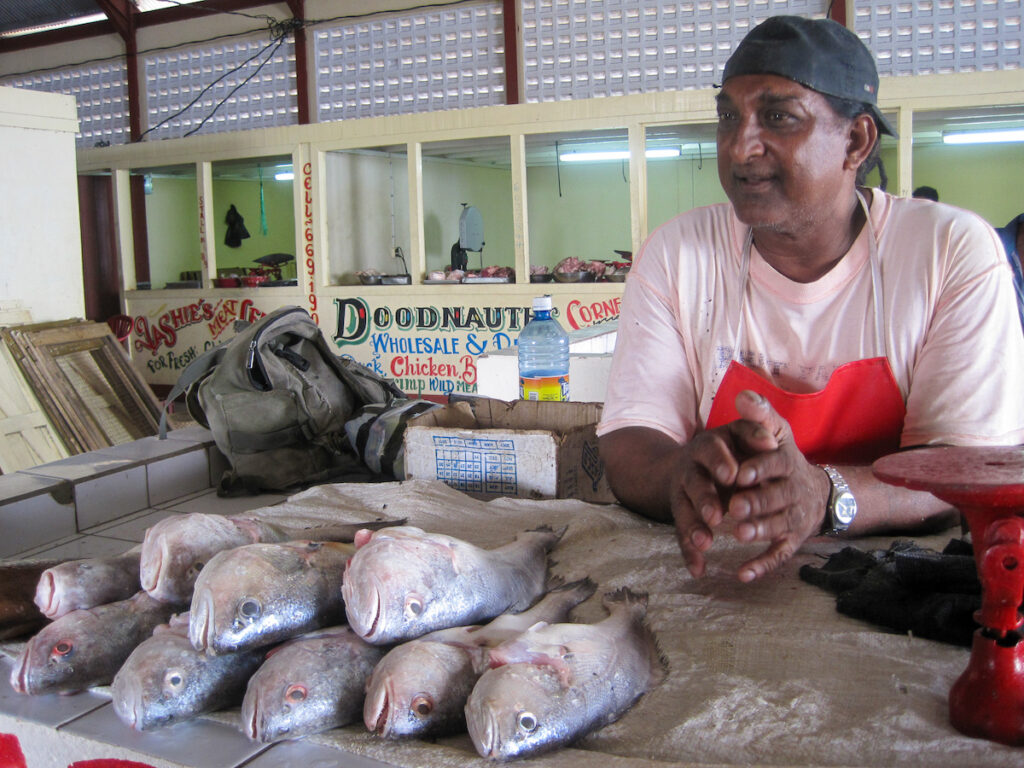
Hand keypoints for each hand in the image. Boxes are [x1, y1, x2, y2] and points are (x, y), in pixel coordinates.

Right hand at [666, 395, 780, 577]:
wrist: (695, 462)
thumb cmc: (732, 448)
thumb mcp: (742, 432)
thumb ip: (757, 427)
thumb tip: (770, 438)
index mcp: (708, 446)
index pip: (711, 449)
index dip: (720, 462)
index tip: (733, 474)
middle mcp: (691, 469)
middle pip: (693, 483)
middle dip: (704, 499)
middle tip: (717, 515)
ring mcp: (684, 494)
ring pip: (684, 511)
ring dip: (693, 527)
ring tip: (705, 543)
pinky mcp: (684, 516)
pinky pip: (683, 535)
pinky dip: (689, 553)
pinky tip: (698, 569)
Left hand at [722, 391, 831, 582]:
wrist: (815, 491)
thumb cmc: (783, 458)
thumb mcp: (776, 432)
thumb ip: (759, 415)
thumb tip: (742, 396)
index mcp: (786, 462)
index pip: (775, 463)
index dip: (759, 469)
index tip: (739, 474)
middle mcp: (793, 490)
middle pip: (777, 498)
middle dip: (757, 503)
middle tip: (735, 507)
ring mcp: (794, 517)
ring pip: (779, 526)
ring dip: (761, 531)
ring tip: (739, 534)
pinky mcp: (791, 540)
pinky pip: (779, 555)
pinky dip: (763, 565)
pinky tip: (743, 573)